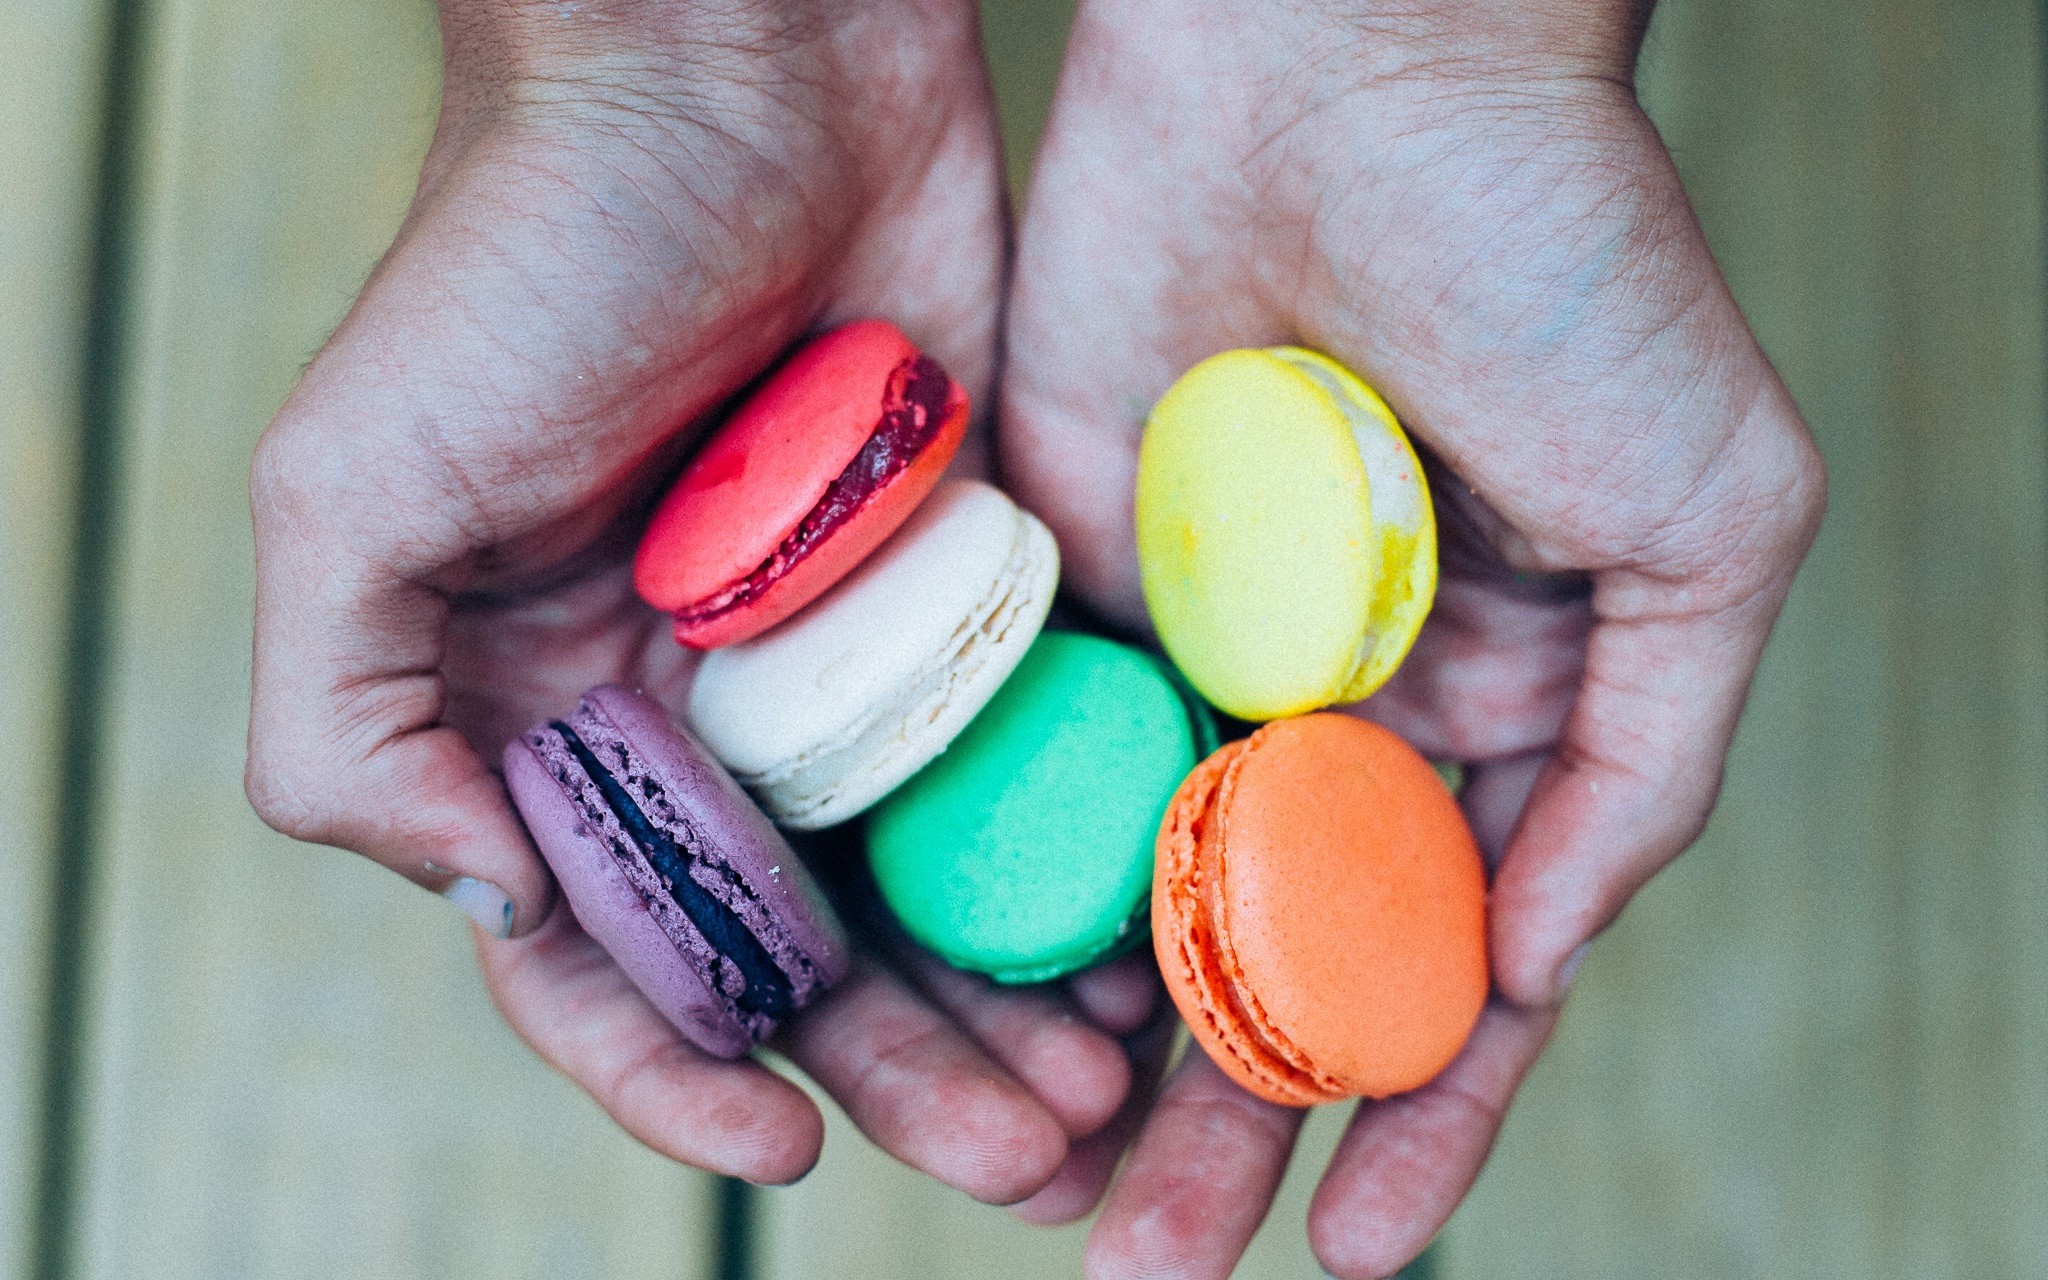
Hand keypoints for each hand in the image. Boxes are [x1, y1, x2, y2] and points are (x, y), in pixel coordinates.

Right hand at [246, 0, 1138, 1197]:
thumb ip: (348, 718)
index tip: (782, 1138)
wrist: (744, 63)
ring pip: (937, 887)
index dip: (678, 1066)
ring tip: (1112, 1089)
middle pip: (805, 950)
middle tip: (1026, 1152)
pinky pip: (1034, 758)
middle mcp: (699, 713)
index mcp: (546, 714)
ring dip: (1012, 1001)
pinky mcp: (973, 589)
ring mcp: (846, 660)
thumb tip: (478, 898)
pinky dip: (1084, 855)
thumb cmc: (521, 254)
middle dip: (906, 1069)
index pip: (608, 950)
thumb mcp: (353, 485)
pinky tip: (1152, 930)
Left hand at [1001, 0, 1823, 1271]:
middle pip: (1268, 961)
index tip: (1361, 1244)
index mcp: (1488, 706)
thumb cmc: (1565, 259)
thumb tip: (1536, 958)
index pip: (1444, 960)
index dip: (1414, 1115)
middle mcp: (1330, 703)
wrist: (1344, 69)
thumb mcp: (1705, 519)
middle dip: (1224, 1123)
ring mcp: (1190, 651)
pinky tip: (973, 1009)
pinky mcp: (1059, 585)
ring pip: (1131, 898)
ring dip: (1096, 1054)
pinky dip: (1000, 890)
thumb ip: (1644, 750)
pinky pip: (1020, 762)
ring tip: (1059, 1200)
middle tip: (1155, 1262)